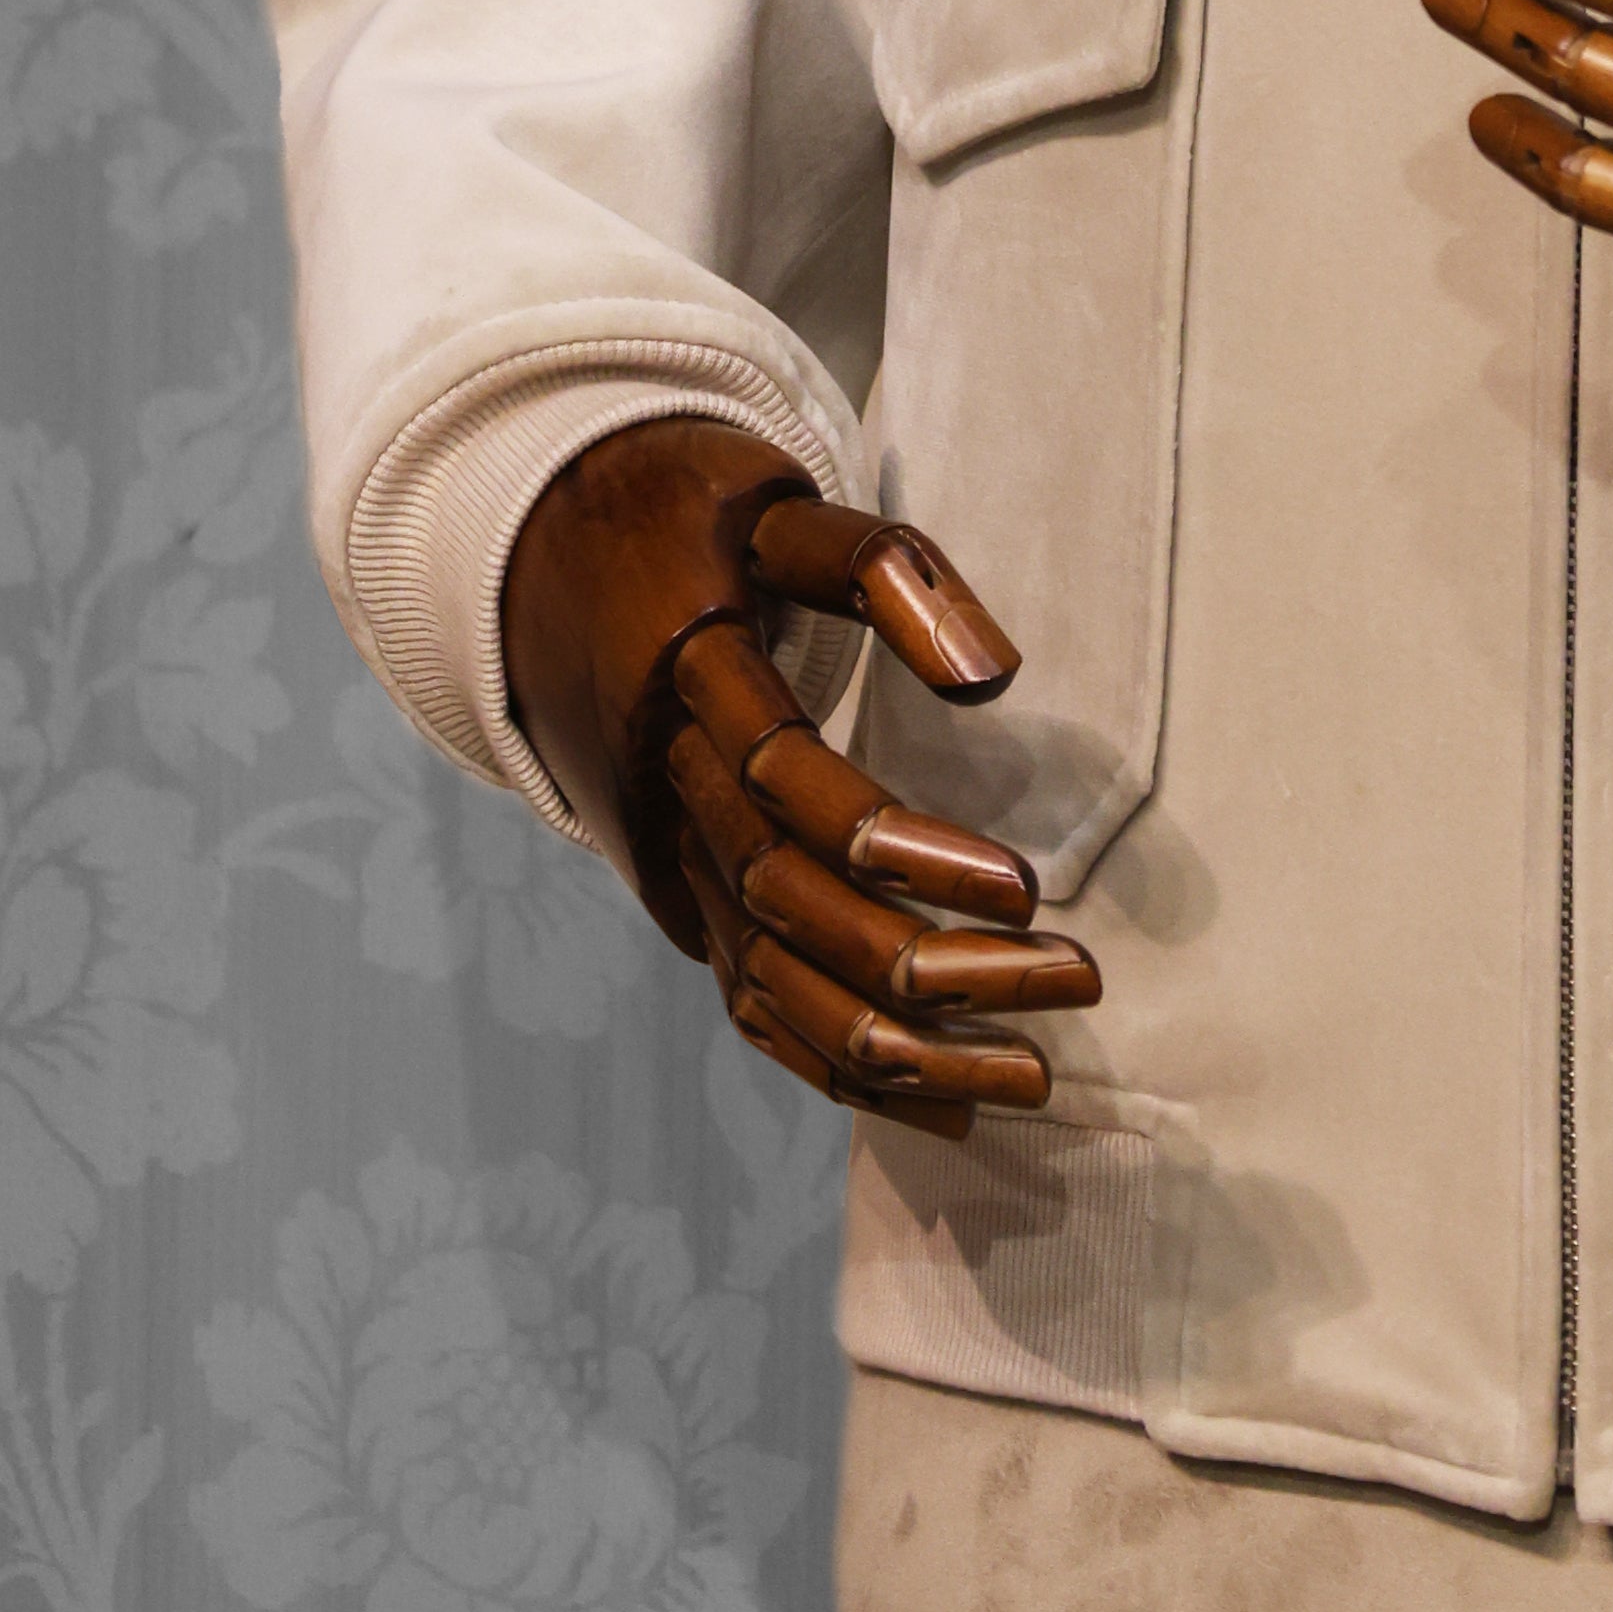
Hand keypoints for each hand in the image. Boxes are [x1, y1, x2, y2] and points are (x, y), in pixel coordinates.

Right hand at [498, 415, 1100, 1138]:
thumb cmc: (690, 516)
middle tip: (1076, 982)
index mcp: (688, 676)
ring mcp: (667, 861)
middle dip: (930, 963)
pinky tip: (948, 1105)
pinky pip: (753, 1007)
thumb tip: (996, 676)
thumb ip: (883, 570)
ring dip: (900, 1045)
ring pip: (772, 982)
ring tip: (1035, 1075)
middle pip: (789, 903)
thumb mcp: (776, 506)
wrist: (537, 562)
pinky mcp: (679, 903)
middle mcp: (668, 788)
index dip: (899, 847)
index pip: (787, 786)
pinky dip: (840, 1066)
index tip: (1022, 889)